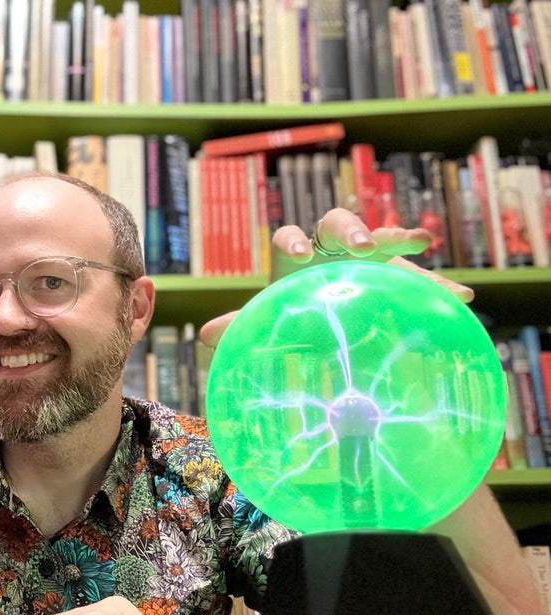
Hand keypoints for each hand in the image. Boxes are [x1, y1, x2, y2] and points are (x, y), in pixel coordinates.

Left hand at [199, 208, 473, 347]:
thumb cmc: (292, 316)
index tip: (300, 255)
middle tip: (364, 246)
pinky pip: (418, 275)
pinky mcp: (396, 273)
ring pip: (381, 237)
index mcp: (295, 258)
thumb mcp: (271, 321)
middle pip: (337, 224)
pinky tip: (462, 296)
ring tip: (419, 240)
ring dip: (396, 237)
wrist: (326, 322)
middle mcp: (330, 249)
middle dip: (351, 230)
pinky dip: (438, 285)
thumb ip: (242, 325)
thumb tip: (206, 336)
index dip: (293, 242)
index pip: (289, 238)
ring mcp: (366, 257)